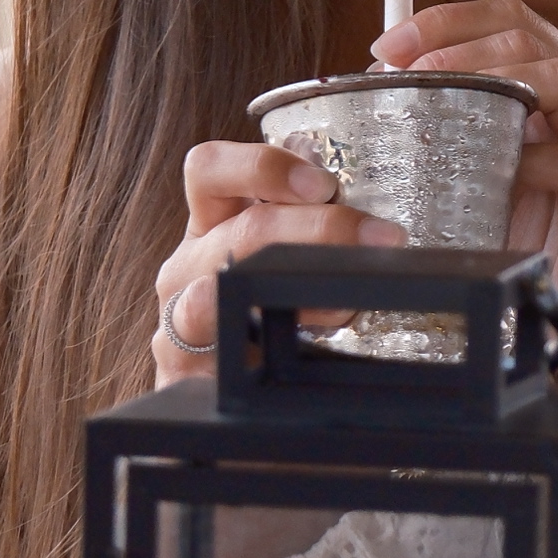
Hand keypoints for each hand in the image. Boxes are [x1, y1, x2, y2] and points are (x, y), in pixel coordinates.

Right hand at [151, 141, 402, 385]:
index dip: (263, 167)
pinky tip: (290, 351)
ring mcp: (177, 319)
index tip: (323, 183)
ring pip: (217, 292)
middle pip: (244, 230)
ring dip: (290, 292)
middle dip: (320, 229)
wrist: (219, 390)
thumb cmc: (255, 312)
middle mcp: (187, 264)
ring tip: (346, 304)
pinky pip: (209, 356)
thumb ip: (308, 221)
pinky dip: (249, 353)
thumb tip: (355, 198)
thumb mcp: (281, 257)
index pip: (210, 170)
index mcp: (211, 224)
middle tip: (381, 239)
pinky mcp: (181, 371)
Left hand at [376, 0, 557, 398]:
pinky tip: (494, 175)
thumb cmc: (544, 250)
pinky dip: (531, 160)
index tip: (387, 46)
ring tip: (439, 95)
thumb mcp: (496, 175)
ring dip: (495, 79)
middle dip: (460, 41)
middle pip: (536, 36)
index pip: (516, 21)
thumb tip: (384, 99)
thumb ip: (466, 130)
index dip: (449, 20)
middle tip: (402, 67)